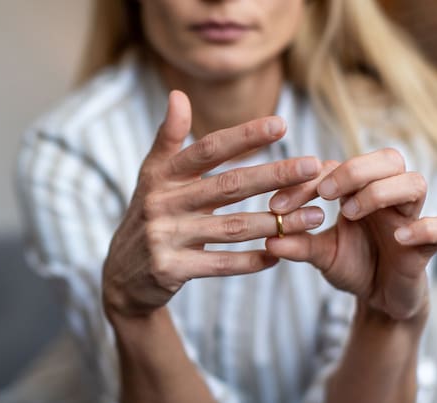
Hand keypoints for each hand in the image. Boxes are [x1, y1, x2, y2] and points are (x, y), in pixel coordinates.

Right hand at [103, 91, 323, 316]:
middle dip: (273, 175)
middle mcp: (161, 203)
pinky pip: (220, 264)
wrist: (122, 275)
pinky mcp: (170, 269)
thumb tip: (178, 94)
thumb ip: (169, 137)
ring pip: (231, 228)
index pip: (207, 150)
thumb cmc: (149, 215)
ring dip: (276, 222)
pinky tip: (279, 253)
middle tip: (313, 166)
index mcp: (160, 175)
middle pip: (227, 186)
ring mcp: (164, 237)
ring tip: (314, 216)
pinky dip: (251, 260)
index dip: (244, 136)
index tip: (282, 124)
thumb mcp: (152, 176)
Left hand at [267, 149, 436, 319]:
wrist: (380, 300)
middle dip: (355, 170)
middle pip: (388, 159)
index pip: (337, 168)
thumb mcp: (320, 256)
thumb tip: (269, 238)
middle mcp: (388, 197)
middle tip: (324, 193)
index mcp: (359, 191)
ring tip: (350, 213)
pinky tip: (400, 237)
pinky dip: (425, 228)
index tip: (277, 205)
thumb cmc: (352, 266)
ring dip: (381, 192)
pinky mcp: (428, 246)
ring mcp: (411, 218)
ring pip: (415, 183)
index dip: (307, 182)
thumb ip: (298, 245)